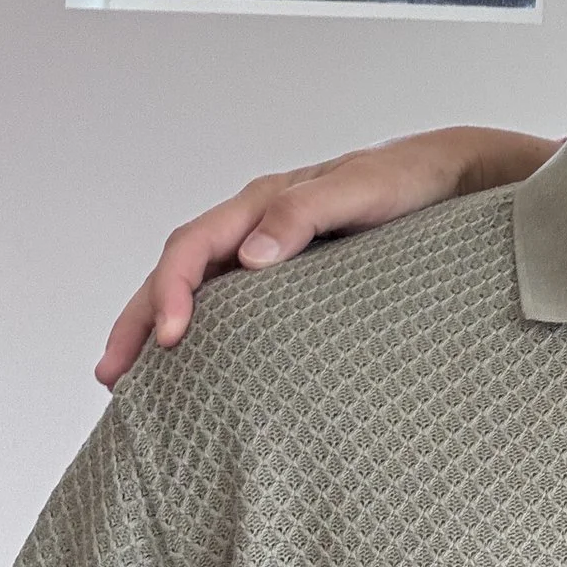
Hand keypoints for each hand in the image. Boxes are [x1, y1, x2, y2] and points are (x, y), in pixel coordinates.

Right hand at [94, 127, 558, 388]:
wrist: (454, 180)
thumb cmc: (410, 182)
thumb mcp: (364, 190)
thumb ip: (308, 213)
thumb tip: (251, 258)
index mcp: (263, 202)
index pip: (194, 246)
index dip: (172, 290)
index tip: (170, 339)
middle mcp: (256, 226)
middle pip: (179, 272)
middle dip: (140, 322)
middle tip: (112, 379)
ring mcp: (270, 251)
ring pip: (198, 289)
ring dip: (159, 329)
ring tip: (131, 386)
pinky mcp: (292, 278)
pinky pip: (231, 303)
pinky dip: (203, 332)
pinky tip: (196, 368)